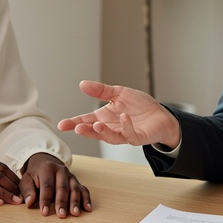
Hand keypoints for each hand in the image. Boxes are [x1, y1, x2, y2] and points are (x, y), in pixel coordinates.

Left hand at [19, 153, 91, 217]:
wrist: (45, 161)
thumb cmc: (34, 174)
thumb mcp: (26, 179)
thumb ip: (27, 190)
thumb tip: (29, 202)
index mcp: (47, 169)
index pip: (47, 186)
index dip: (45, 199)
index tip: (44, 212)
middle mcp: (61, 171)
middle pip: (62, 188)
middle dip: (62, 202)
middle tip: (61, 214)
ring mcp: (70, 176)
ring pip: (74, 189)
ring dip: (75, 202)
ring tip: (75, 213)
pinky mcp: (77, 181)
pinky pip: (83, 190)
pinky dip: (86, 199)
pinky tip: (87, 209)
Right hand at [56, 80, 180, 148]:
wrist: (160, 115)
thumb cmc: (139, 106)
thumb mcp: (119, 93)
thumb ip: (101, 91)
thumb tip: (82, 84)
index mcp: (105, 117)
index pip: (86, 121)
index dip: (74, 123)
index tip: (62, 125)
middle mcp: (112, 127)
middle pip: (95, 132)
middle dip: (86, 130)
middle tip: (77, 127)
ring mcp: (124, 134)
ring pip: (111, 137)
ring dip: (103, 132)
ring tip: (96, 125)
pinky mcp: (137, 137)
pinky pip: (130, 134)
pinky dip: (126, 126)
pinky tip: (124, 117)